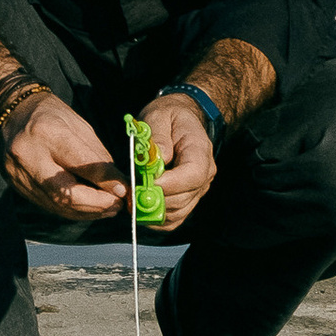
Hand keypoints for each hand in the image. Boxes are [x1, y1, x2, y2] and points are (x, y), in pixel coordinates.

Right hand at [0, 92, 128, 221]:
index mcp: (46, 132)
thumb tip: (118, 186)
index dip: (105, 181)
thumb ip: (97, 157)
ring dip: (87, 212)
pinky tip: (88, 208)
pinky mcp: (17, 187)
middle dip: (97, 204)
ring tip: (108, 209)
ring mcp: (19, 174)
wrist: (12, 115)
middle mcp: (28, 155)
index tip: (124, 191)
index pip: (81, 163)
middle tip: (117, 205)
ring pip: (58, 205)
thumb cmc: (50, 117)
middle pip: (66, 193)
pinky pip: (49, 206)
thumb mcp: (79, 126)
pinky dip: (72, 210)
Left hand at [141, 90, 218, 225]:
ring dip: (151, 210)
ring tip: (132, 196)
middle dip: (154, 199)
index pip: (193, 175)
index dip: (171, 184)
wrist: (180, 122)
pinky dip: (154, 218)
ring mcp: (197, 191)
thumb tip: (157, 159)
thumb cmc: (168, 117)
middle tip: (130, 192)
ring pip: (176, 213)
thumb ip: (158, 136)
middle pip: (183, 199)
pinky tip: (139, 205)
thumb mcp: (159, 116)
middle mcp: (204, 176)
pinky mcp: (186, 201)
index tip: (148, 182)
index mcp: (200, 151)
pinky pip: (172, 220)